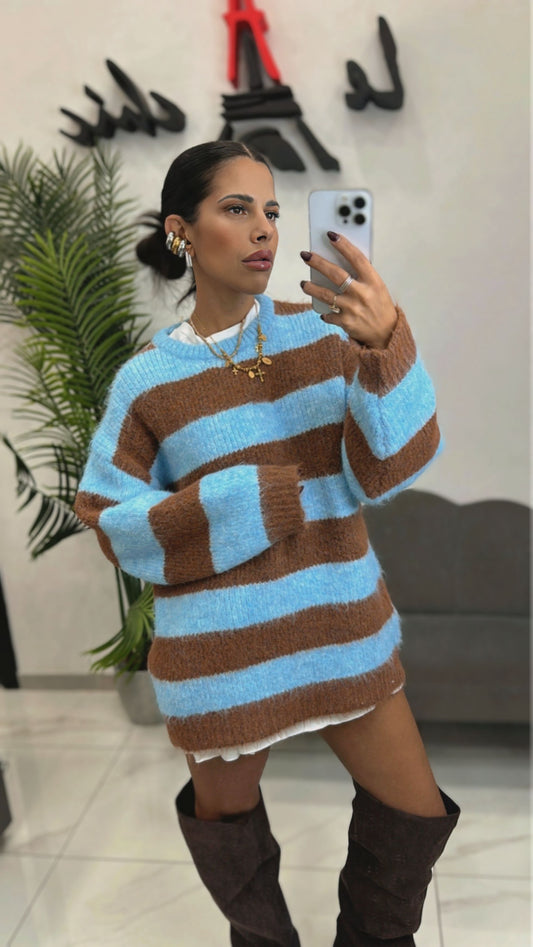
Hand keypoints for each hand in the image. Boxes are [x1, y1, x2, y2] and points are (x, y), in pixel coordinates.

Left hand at [300, 232, 397, 348]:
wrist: (386, 333)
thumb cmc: (380, 306)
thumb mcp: (377, 287)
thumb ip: (362, 275)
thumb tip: (339, 260)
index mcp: (373, 281)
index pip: (357, 258)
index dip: (344, 245)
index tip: (331, 236)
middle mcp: (362, 294)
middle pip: (336, 274)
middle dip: (318, 263)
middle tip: (306, 255)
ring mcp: (353, 309)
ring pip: (325, 294)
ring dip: (311, 288)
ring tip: (303, 283)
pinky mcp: (346, 322)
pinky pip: (328, 314)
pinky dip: (324, 312)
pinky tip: (323, 310)